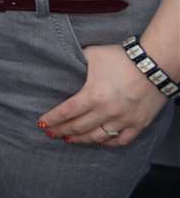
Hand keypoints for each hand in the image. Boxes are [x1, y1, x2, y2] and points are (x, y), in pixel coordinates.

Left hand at [38, 44, 169, 147]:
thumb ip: (76, 62)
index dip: (52, 119)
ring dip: (80, 140)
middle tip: (51, 133)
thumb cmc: (122, 58)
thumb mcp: (92, 55)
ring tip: (69, 139)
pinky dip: (107, 143)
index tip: (42, 124)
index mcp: (93, 95)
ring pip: (97, 137)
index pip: (66, 112)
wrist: (155, 64)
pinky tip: (98, 141)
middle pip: (78, 127)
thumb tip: (62, 62)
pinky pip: (121, 140)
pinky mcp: (139, 124)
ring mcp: (124, 120)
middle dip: (61, 131)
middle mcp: (107, 111)